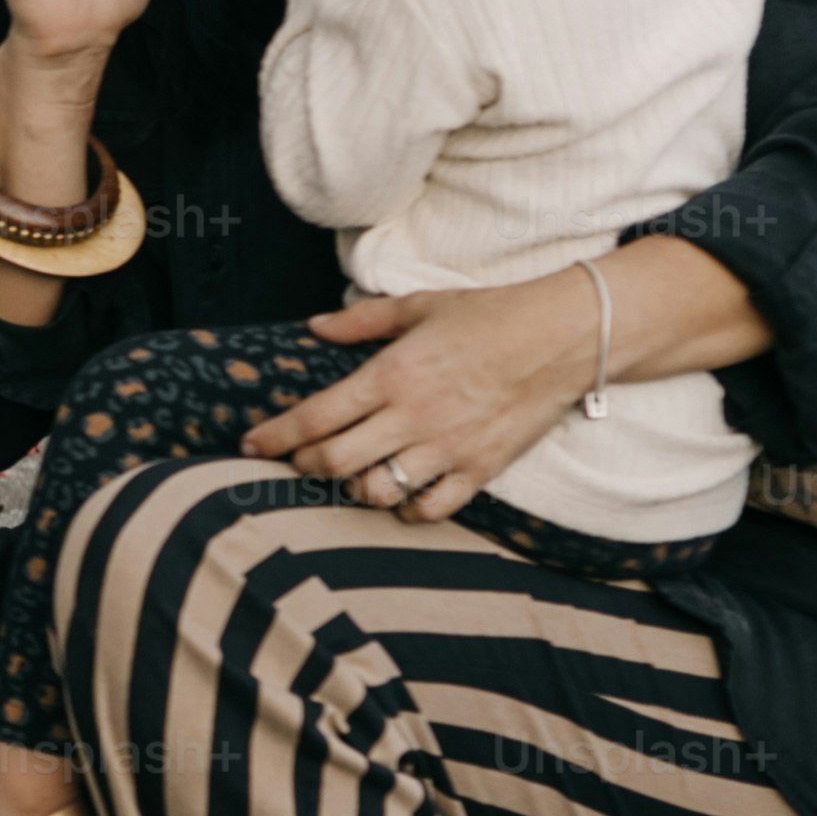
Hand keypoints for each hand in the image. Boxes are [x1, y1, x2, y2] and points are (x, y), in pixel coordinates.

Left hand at [240, 279, 593, 520]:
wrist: (565, 336)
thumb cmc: (490, 315)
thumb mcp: (421, 305)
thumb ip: (362, 320)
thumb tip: (314, 326)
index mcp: (391, 374)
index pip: (314, 418)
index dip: (274, 438)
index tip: (251, 446)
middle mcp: (413, 415)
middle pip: (334, 462)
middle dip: (304, 468)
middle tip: (297, 463)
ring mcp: (447, 446)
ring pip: (376, 491)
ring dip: (353, 489)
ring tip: (350, 476)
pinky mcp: (480, 468)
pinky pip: (431, 509)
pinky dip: (407, 510)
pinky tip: (400, 496)